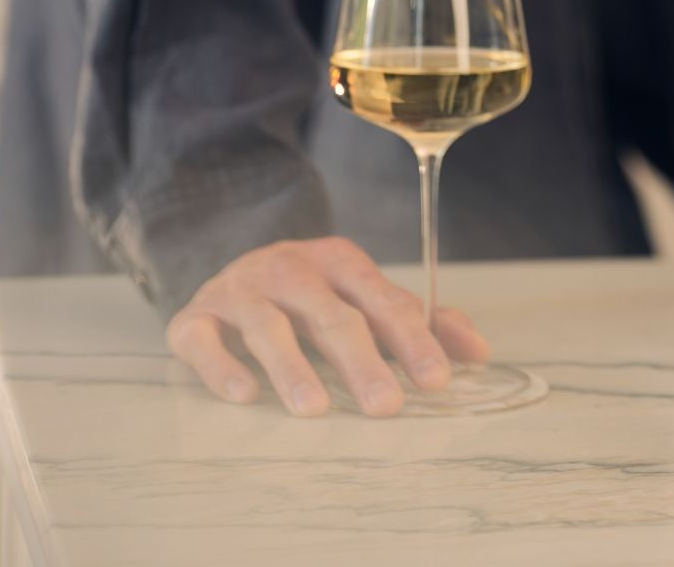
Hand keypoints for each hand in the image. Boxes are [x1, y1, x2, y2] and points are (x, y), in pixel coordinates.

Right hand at [166, 236, 491, 416]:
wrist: (228, 272)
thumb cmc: (311, 297)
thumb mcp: (364, 299)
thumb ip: (421, 324)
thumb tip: (480, 354)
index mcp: (339, 263)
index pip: (382, 301)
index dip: (411, 340)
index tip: (435, 381)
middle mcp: (289, 269)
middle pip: (331, 315)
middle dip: (362, 362)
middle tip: (386, 408)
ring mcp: (238, 290)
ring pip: (267, 326)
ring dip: (292, 368)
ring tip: (315, 411)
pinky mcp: (193, 316)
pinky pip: (203, 338)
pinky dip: (222, 365)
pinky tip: (244, 396)